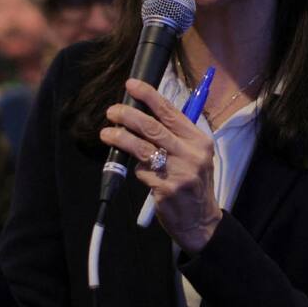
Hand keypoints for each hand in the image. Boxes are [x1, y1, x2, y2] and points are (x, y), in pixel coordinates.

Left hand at [99, 79, 220, 253]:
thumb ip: (175, 137)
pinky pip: (141, 171)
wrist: (200, 221)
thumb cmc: (194, 183)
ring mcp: (179, 171)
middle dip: (129, 115)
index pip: (172, 112)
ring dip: (120, 138)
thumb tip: (144, 114)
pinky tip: (135, 168)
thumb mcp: (194, 156)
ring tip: (107, 133)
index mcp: (199, 140)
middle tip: (113, 111)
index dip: (149, 96)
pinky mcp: (165, 188)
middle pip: (153, 127)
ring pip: (142, 148)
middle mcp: (191, 153)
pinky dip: (135, 168)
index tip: (132, 85)